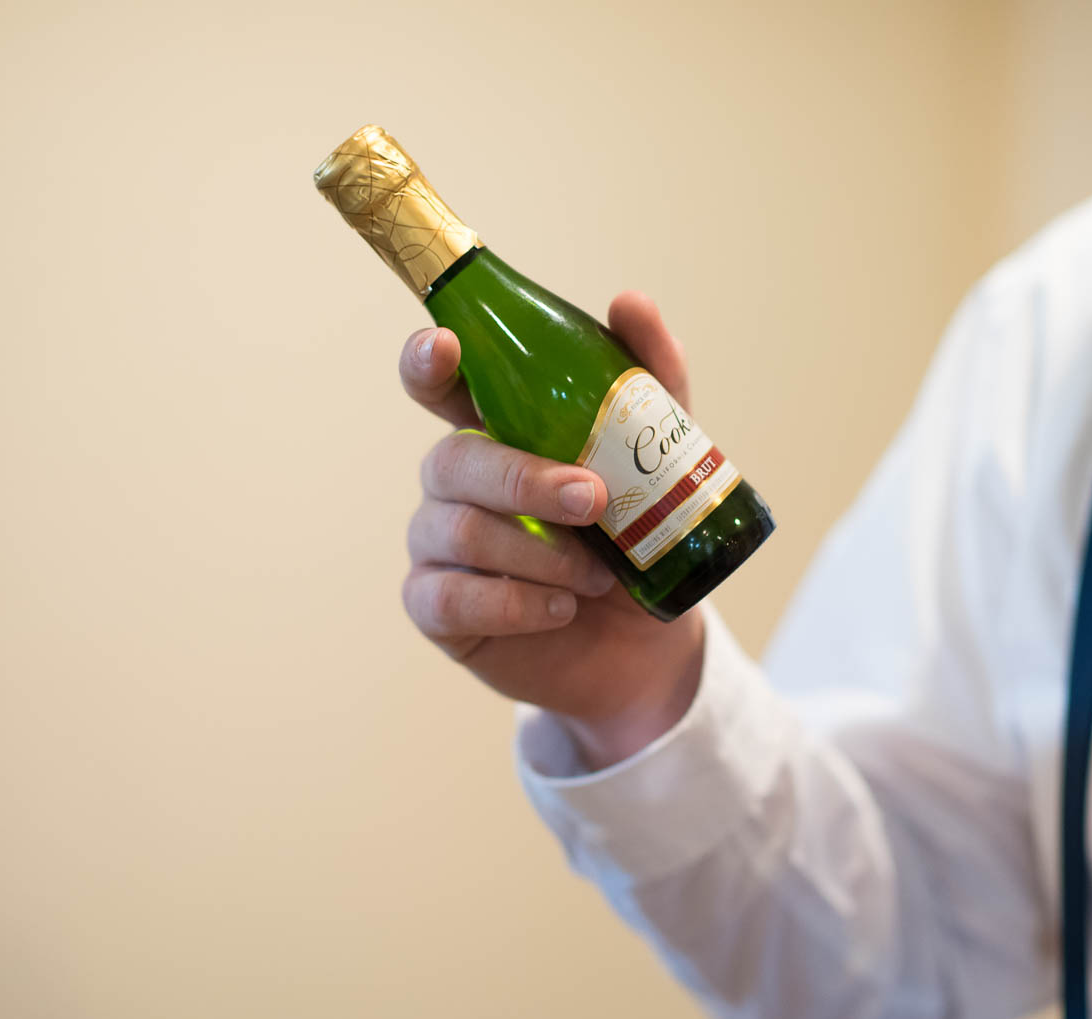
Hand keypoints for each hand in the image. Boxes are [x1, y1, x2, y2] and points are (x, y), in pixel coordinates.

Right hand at [399, 292, 703, 767]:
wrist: (649, 642)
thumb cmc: (640, 539)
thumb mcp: (664, 457)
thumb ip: (651, 383)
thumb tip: (630, 302)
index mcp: (496, 430)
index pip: (438, 382)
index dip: (427, 360)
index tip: (445, 348)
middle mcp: (458, 481)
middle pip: (453, 459)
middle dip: (525, 479)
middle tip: (594, 501)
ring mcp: (439, 544)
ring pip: (461, 530)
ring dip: (540, 554)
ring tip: (598, 576)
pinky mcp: (437, 608)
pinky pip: (452, 597)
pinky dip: (518, 603)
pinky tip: (562, 609)